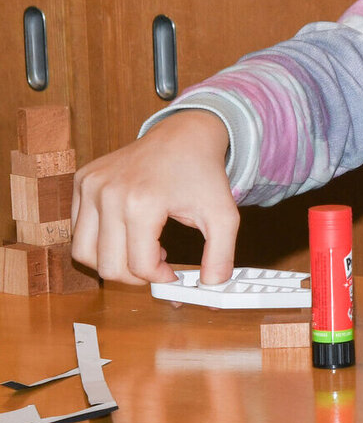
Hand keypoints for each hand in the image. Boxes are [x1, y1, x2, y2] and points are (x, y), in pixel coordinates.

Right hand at [72, 109, 237, 284]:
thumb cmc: (202, 174)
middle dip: (135, 276)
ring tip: (143, 248)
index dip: (159, 279)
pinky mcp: (82, 182)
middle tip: (158, 266)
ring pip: (83, 253)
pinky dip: (100, 242)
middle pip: (107, 266)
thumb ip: (221, 255)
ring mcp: (90, 186)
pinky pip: (78, 231)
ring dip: (113, 262)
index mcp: (142, 202)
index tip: (173, 275)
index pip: (139, 265)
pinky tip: (130, 232)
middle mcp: (108, 193)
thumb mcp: (223, 216)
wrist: (185, 135)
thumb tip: (211, 286)